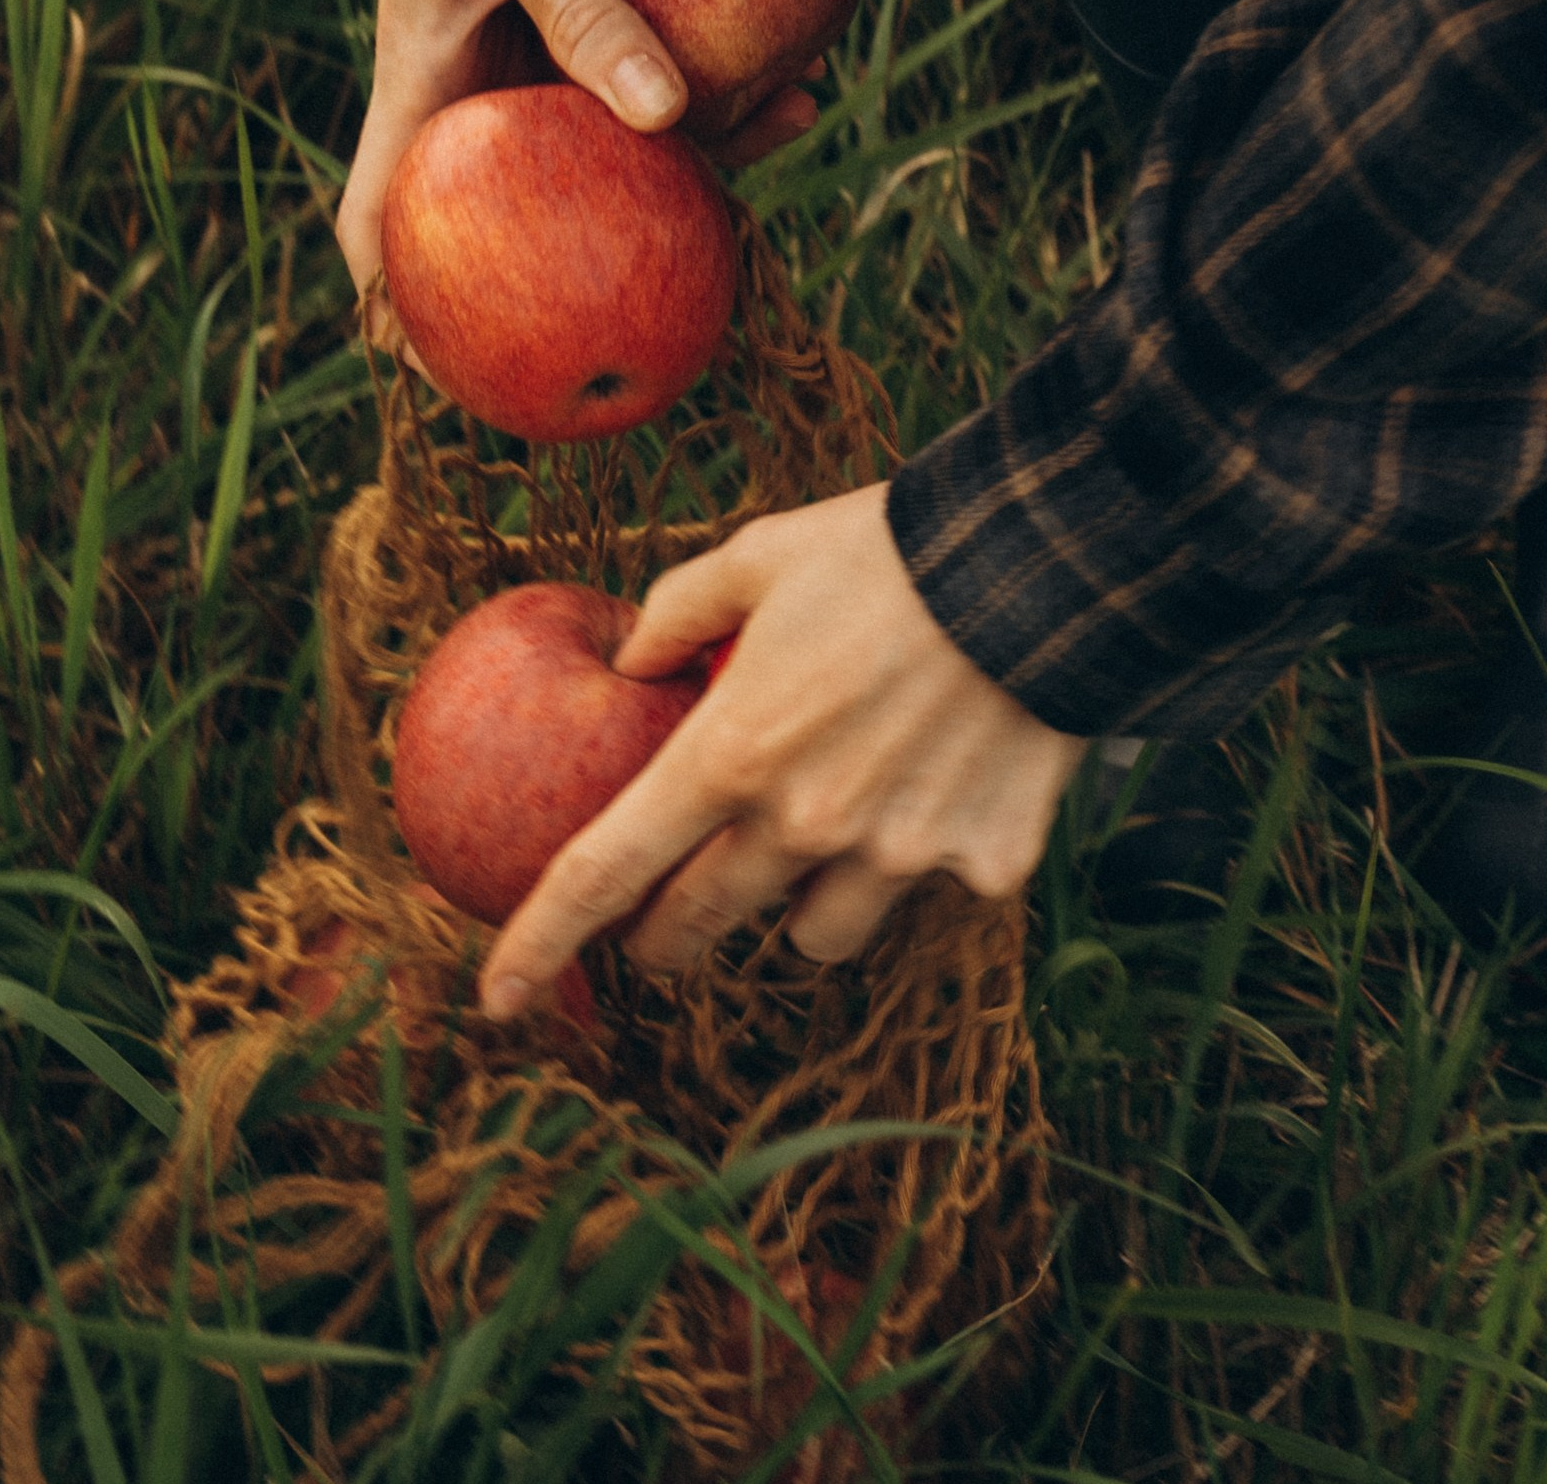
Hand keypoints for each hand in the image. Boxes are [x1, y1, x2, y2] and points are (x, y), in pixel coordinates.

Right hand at [340, 0, 819, 334]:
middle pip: (518, 204)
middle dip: (589, 255)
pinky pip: (648, 61)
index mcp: (422, 82)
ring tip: (796, 128)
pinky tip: (799, 67)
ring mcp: (527, 39)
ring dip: (692, 151)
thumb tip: (672, 121)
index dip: (400, 314)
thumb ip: (591, 17)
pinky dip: (710, 76)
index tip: (448, 379)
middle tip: (689, 296)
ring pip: (604, 134)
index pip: (383, 224)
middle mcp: (472, 78)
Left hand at [477, 484, 1086, 1017]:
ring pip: (814, 935)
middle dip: (668, 934)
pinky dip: (926, 857)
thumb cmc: (888, 550)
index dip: (541, 941)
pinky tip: (951, 784)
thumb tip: (629, 662)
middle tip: (674, 913)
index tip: (498, 996)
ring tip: (837, 824)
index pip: (606, 870)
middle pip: (699, 926)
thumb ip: (677, 611)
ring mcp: (898, 857)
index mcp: (731, 750)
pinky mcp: (985, 867)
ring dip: (803, 899)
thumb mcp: (760, 554)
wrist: (1049, 563)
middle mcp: (804, 824)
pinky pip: (932, 894)